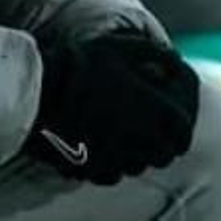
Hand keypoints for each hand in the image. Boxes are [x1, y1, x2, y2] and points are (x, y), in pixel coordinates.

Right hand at [25, 29, 199, 184]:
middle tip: (154, 129)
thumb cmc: (83, 62)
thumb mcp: (123, 46)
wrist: (38, 89)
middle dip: (163, 142)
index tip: (175, 119)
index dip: (182, 126)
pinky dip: (114, 163)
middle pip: (164, 154)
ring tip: (128, 134)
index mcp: (151, 110)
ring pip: (139, 166)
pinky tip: (104, 144)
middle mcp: (137, 139)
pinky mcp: (89, 169)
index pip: (182, 131)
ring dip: (139, 153)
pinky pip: (112, 174)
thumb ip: (157, 53)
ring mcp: (112, 158)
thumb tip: (177, 62)